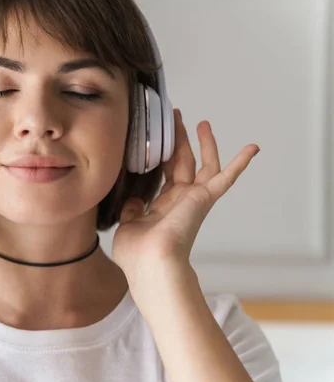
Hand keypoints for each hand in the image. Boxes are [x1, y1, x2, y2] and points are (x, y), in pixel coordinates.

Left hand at [112, 108, 259, 275]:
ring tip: (201, 122)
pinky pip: (226, 178)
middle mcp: (180, 202)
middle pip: (182, 163)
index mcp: (163, 208)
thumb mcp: (129, 227)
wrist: (151, 263)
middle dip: (179, 140)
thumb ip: (133, 211)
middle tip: (176, 118)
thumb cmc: (138, 254)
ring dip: (204, 143)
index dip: (162, 156)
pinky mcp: (204, 198)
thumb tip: (135, 199)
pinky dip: (240, 163)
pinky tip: (252, 147)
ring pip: (204, 165)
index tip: (158, 138)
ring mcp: (194, 199)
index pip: (165, 176)